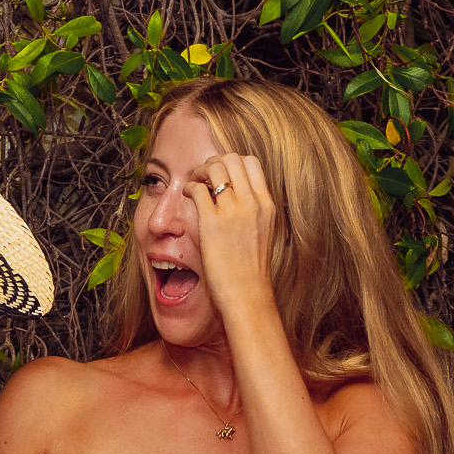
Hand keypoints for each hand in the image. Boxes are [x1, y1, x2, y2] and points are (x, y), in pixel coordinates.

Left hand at [183, 153, 277, 317]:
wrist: (248, 295)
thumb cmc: (252, 270)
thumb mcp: (265, 233)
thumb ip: (255, 211)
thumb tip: (239, 197)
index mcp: (267, 205)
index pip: (252, 163)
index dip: (232, 162)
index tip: (221, 174)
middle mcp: (252, 203)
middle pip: (232, 159)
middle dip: (214, 162)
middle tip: (204, 176)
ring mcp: (233, 212)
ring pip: (214, 168)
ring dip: (199, 171)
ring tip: (194, 183)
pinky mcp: (212, 223)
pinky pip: (198, 189)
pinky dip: (189, 187)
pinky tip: (187, 197)